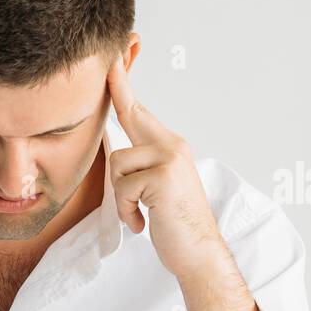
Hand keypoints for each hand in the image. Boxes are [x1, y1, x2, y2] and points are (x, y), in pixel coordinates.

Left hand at [105, 54, 225, 280]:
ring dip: (121, 197)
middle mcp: (172, 146)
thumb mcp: (157, 188)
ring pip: (117, 164)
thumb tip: (117, 152)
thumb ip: (142, 166)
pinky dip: (127, 212)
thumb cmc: (174, 224)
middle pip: (131, 116)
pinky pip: (122, 188)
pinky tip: (142, 223)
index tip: (113, 58)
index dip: (124, 85)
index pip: (140, 112)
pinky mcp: (162, 177)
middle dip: (119, 87)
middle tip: (111, 58)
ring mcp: (169, 159)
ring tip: (140, 213)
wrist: (199, 252)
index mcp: (170, 147)